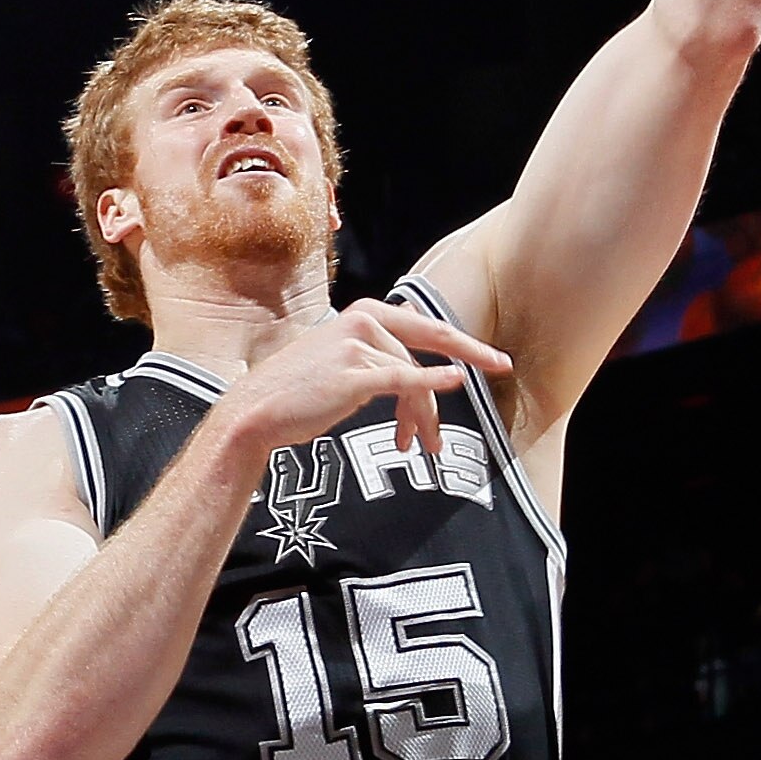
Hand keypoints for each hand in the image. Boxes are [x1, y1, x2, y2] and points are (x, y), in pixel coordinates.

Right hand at [219, 298, 511, 460]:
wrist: (257, 412)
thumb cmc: (300, 391)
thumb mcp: (341, 354)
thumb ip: (378, 345)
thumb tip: (416, 331)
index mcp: (364, 312)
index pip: (425, 327)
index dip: (464, 342)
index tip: (495, 358)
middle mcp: (364, 319)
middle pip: (428, 349)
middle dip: (469, 359)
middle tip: (503, 370)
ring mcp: (358, 344)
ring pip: (414, 378)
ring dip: (423, 417)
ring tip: (420, 447)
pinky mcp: (353, 373)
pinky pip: (402, 378)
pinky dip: (430, 382)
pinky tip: (453, 384)